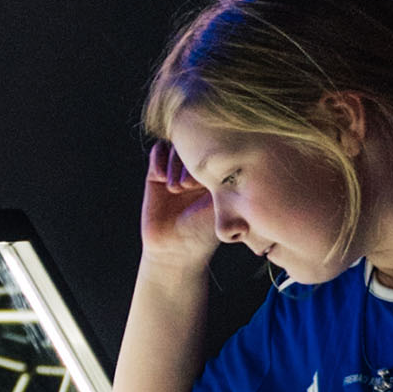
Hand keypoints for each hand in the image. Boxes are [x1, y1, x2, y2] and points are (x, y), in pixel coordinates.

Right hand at [138, 141, 219, 268]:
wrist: (174, 251)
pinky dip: (159, 161)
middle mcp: (198, 168)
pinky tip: (160, 180)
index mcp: (218, 172)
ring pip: (176, 144)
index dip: (210, 156)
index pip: (217, 145)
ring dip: (175, 164)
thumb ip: (227, 178)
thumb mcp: (221, 203)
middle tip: (190, 186)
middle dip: (191, 160)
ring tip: (176, 189)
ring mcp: (177, 170)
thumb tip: (235, 152)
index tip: (206, 179)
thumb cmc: (203, 232)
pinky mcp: (157, 174)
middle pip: (196, 140)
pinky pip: (158, 150)